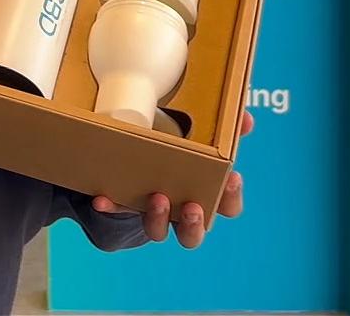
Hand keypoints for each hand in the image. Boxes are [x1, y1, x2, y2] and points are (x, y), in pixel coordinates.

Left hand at [91, 110, 253, 248]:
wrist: (141, 166)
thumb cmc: (180, 152)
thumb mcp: (203, 139)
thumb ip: (226, 128)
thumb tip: (246, 117)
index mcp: (205, 195)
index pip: (228, 205)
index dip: (232, 196)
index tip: (233, 177)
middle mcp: (180, 211)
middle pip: (193, 232)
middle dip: (194, 224)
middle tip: (192, 207)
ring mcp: (153, 212)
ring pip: (158, 229)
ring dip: (157, 218)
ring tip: (156, 198)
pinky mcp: (125, 205)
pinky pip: (117, 210)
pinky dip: (110, 205)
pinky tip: (103, 198)